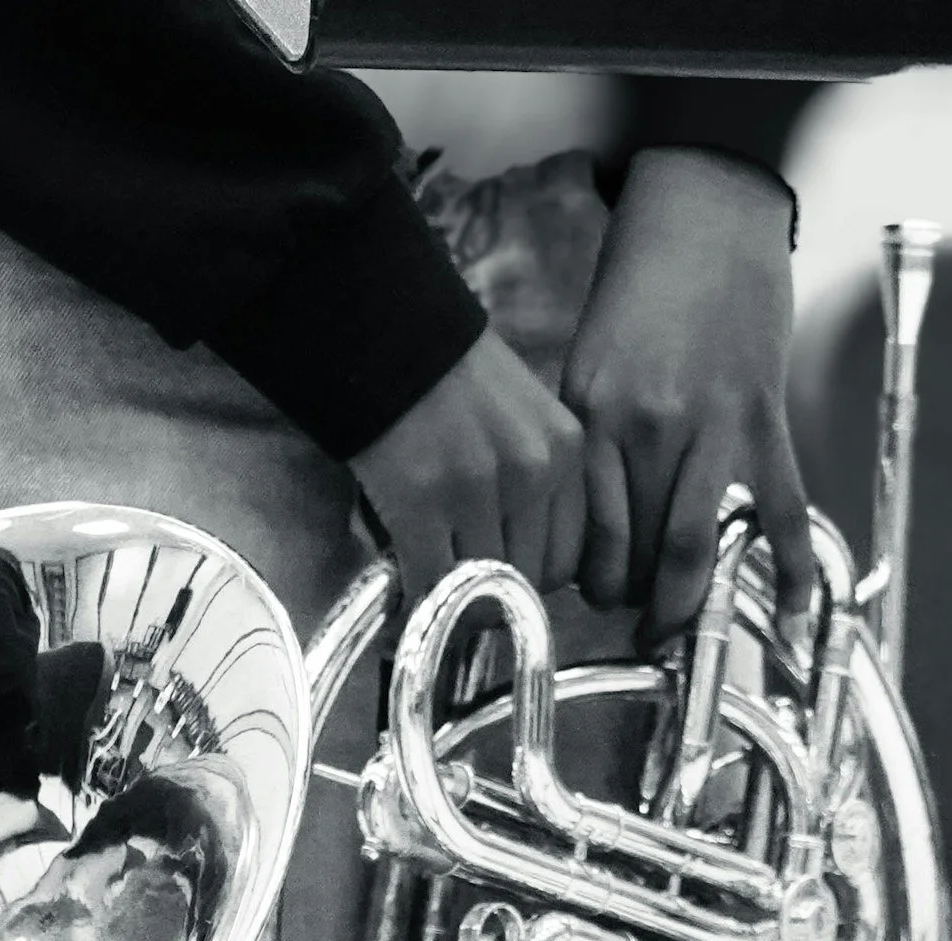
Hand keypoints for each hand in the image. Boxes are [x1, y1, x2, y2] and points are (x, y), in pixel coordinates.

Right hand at [349, 329, 585, 602]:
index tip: (502, 580)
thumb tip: (516, 565)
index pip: (569, 556)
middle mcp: (534, 470)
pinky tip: (405, 587)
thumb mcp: (519, 417)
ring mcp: (479, 487)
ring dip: (455, 599)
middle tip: (461, 588)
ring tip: (432, 584)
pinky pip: (433, 583)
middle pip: (529, 580)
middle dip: (493, 593)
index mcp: (565, 449)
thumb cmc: (444, 375)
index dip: (532, 579)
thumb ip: (531, 480)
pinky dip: (418, 598)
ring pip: (481, 588)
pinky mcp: (421, 500)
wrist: (381, 330)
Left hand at [561, 147, 813, 650]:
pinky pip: (779, 510)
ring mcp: (709, 427)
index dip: (586, 584)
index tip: (591, 599)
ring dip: (687, 605)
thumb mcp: (587, 364)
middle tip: (638, 627)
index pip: (584, 533)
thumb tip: (592, 527)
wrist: (706, 217)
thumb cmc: (639, 294)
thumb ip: (589, 442)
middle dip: (633, 606)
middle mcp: (645, 428)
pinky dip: (787, 570)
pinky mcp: (764, 419)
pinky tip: (792, 616)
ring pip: (694, 548)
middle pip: (634, 554)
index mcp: (592, 416)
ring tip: (682, 635)